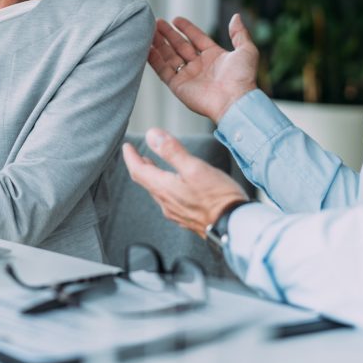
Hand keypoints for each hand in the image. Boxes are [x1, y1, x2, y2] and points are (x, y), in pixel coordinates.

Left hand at [122, 128, 248, 236]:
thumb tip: (152, 135)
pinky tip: (175, 186)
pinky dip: (166, 188)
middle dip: (141, 167)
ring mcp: (177, 213)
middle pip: (147, 182)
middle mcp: (167, 203)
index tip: (127, 147)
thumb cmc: (219, 198)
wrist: (235, 227)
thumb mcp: (195, 168)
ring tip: (153, 168)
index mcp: (165, 189)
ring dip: (153, 178)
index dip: (131, 157)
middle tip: (137, 156)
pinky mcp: (189, 218)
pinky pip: (170, 201)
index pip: (139, 171)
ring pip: (158, 192)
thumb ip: (172, 151)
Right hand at [147, 14, 258, 122]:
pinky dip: (154, 60)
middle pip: (180, 46)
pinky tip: (147, 48)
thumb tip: (236, 16)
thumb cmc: (243, 78)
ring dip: (159, 44)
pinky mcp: (178, 86)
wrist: (234, 101)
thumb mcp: (247, 50)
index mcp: (214, 56)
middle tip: (157, 23)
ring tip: (148, 32)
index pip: (197, 38)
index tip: (176, 19)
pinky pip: (163, 70)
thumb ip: (239, 33)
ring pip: (169, 56)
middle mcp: (200, 66)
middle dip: (168, 35)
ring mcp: (188, 76)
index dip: (187, 28)